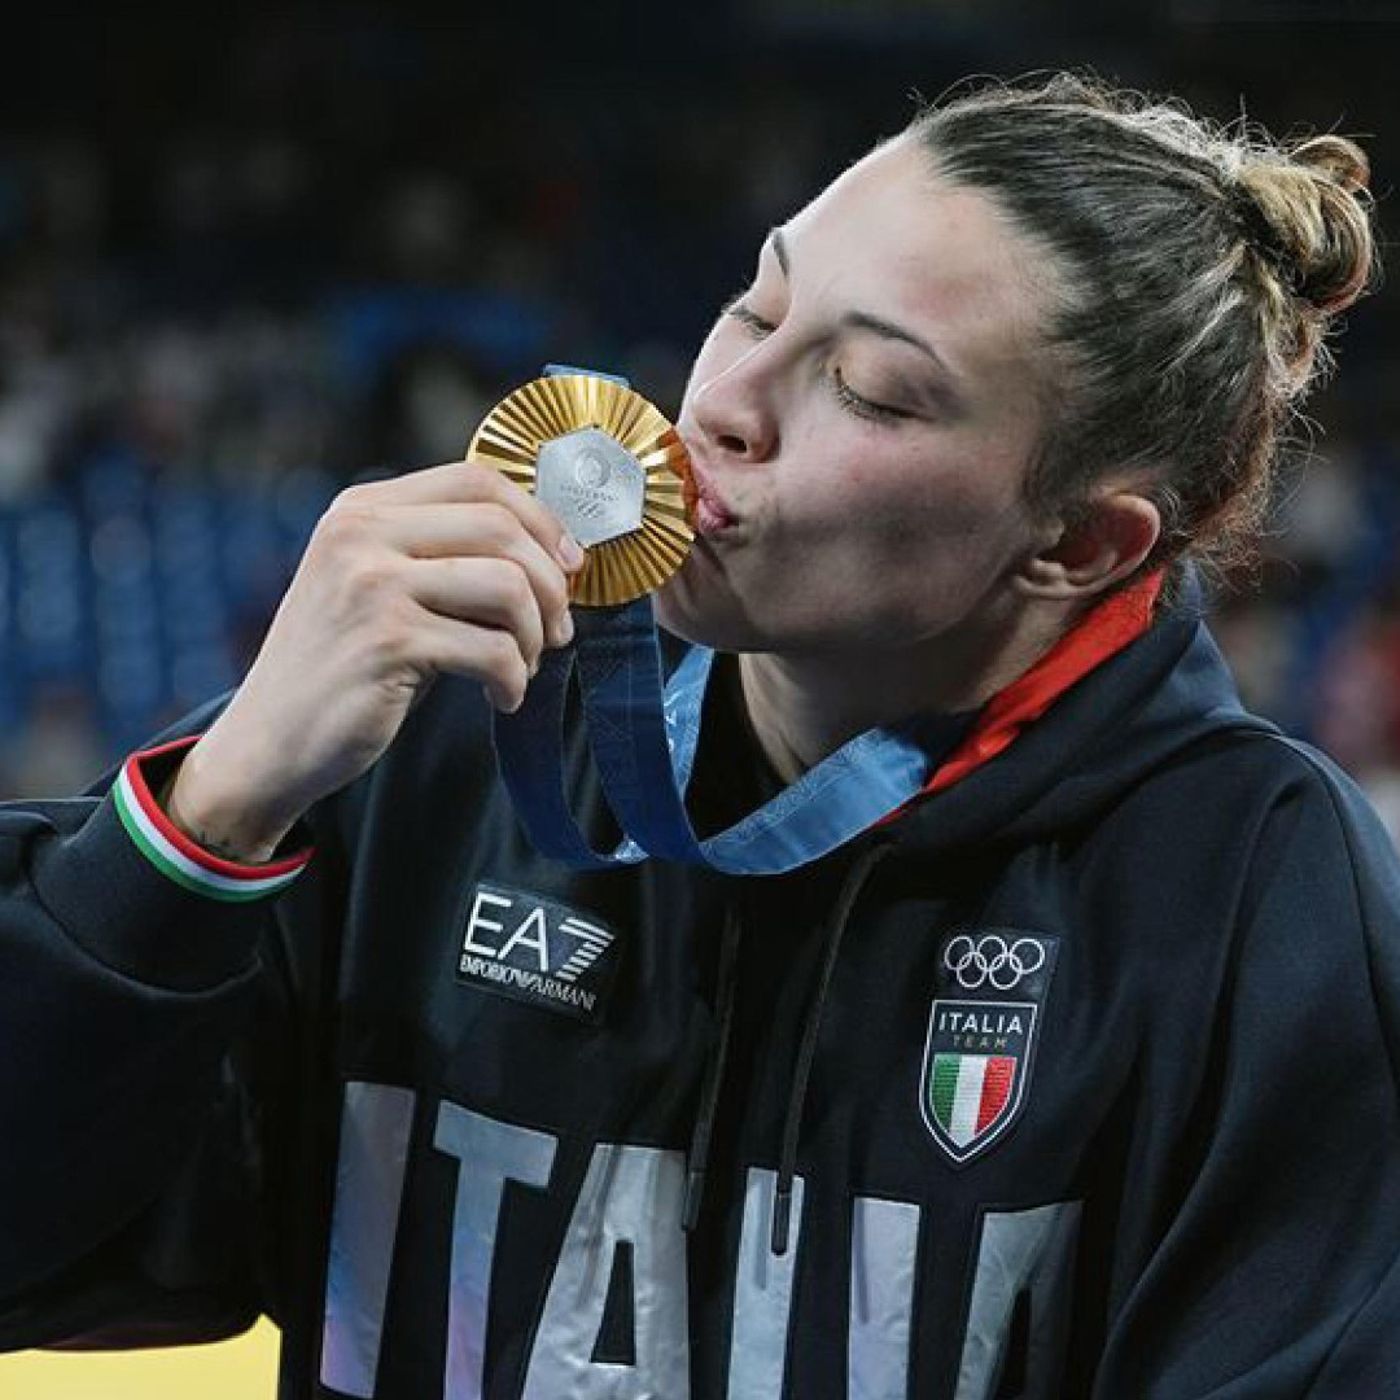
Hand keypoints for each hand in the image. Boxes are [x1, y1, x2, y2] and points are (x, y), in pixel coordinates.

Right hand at [166, 462, 584, 859]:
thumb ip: (442, 553)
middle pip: (502, 528)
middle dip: (550, 584)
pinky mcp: (386, 643)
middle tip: (556, 631)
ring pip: (507, 585)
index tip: (569, 566)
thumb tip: (553, 548)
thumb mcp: (380, 585)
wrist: (270, 740)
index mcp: (362, 508)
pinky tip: (502, 698)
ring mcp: (371, 585)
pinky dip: (514, 680)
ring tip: (523, 666)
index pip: (478, 479)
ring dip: (534, 635)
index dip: (541, 519)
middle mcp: (362, 534)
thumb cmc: (345, 666)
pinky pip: (493, 651)